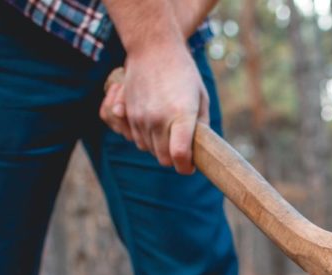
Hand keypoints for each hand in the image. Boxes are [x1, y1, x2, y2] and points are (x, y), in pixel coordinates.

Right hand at [99, 43, 208, 174]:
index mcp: (181, 115)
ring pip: (149, 151)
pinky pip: (137, 140)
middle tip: (183, 150)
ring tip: (170, 133)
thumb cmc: (183, 73)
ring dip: (160, 149)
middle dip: (174, 160)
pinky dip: (147, 140)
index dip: (186, 168)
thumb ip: (201, 126)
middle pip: (164, 159)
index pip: (180, 156)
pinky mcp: (129, 114)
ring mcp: (141, 117)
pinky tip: (156, 126)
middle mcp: (158, 119)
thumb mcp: (201, 97)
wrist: (153, 49)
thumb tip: (200, 150)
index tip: (191, 166)